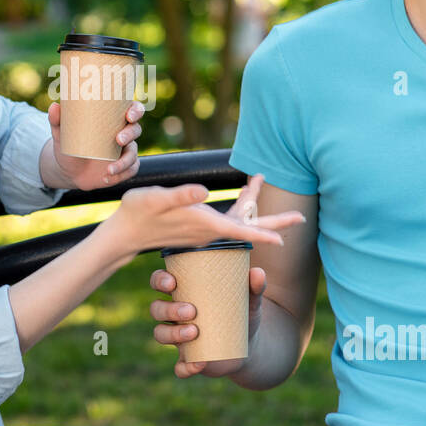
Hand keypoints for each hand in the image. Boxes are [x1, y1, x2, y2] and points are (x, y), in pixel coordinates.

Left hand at [46, 100, 142, 189]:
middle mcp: (122, 134)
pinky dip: (121, 175)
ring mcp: (124, 152)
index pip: (132, 110)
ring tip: (109, 169)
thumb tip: (54, 106)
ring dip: (125, 162)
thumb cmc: (69, 145)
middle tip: (118, 140)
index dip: (136, 111)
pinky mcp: (123, 168)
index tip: (128, 115)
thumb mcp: (61, 133)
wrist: (68, 170)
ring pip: (133, 154)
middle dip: (130, 134)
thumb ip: (57, 120)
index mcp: (113, 119)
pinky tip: (106, 178)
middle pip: (136, 130)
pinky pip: (130, 171)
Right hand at [111, 181, 303, 255]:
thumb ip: (180, 195)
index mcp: (203, 224)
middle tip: (301, 218)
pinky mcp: (199, 228)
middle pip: (248, 228)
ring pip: (239, 222)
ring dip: (256, 208)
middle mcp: (208, 230)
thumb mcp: (156, 199)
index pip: (240, 230)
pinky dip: (241, 208)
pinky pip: (228, 220)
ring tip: (267, 185)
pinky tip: (244, 199)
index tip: (285, 240)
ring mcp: (204, 231)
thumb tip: (205, 191)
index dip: (263, 234)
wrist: (124, 232)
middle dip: (274, 223)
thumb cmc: (138, 213)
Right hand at [150, 265, 268, 377]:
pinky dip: (186, 367)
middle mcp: (175, 315)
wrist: (249, 346)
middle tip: (192, 311)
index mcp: (184, 293)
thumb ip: (254, 286)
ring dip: (173, 334)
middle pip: (156, 308)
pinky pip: (179, 367)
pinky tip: (199, 364)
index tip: (172, 283)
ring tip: (195, 332)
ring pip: (160, 334)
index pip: (160, 282)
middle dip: (168, 309)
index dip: (159, 280)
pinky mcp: (188, 360)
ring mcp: (179, 339)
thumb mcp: (249, 300)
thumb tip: (258, 273)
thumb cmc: (241, 314)